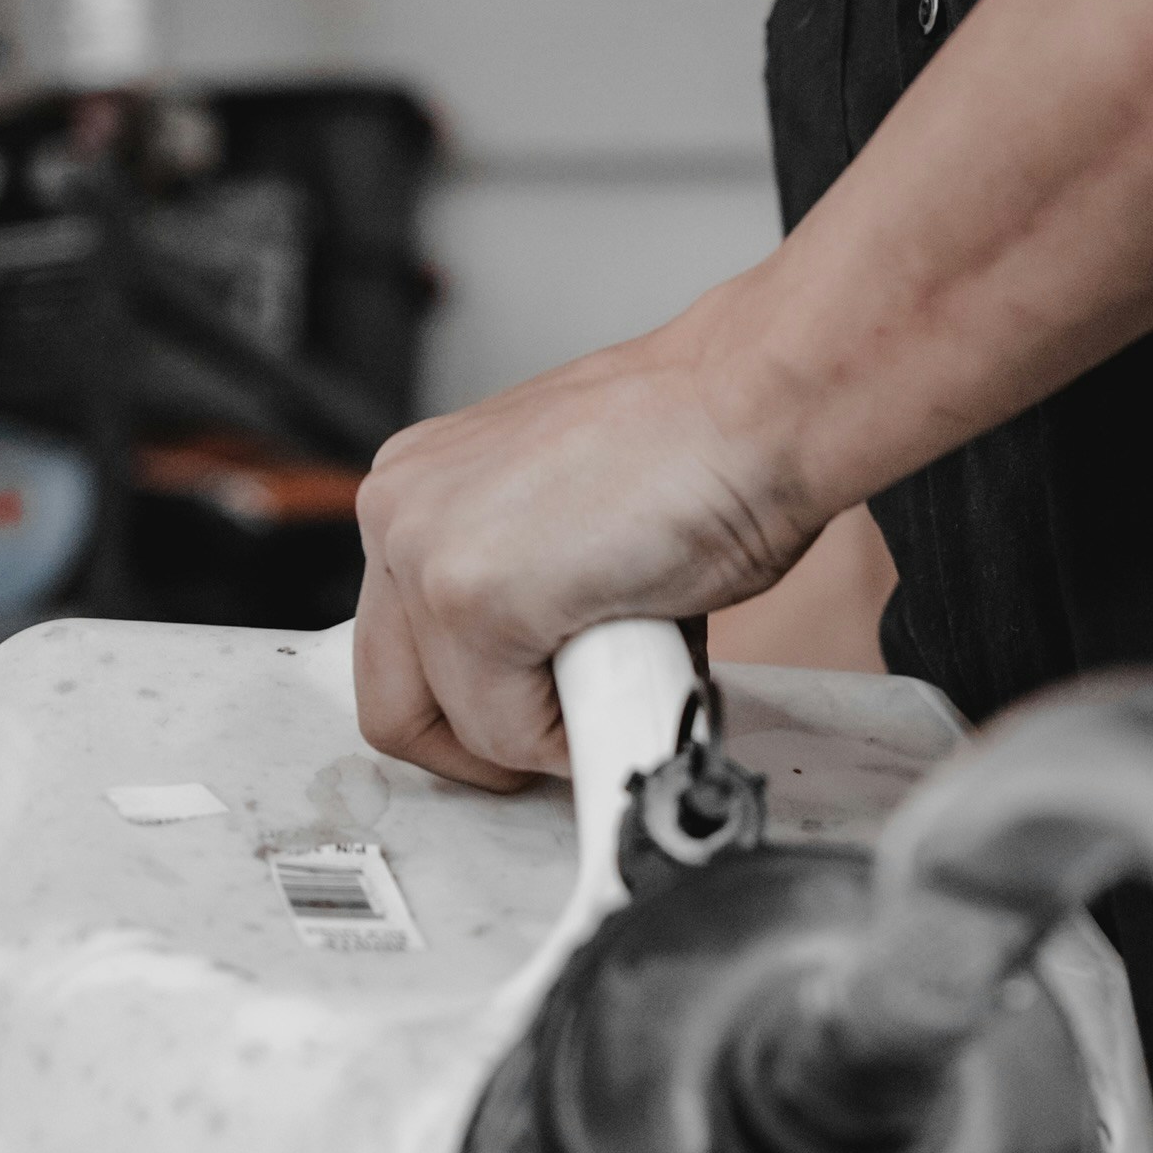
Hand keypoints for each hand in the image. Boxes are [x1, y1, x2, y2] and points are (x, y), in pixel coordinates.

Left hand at [352, 299, 816, 789]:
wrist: (762, 405)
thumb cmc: (704, 448)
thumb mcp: (573, 512)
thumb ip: (530, 584)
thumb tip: (542, 682)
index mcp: (419, 483)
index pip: (397, 644)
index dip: (472, 702)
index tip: (538, 711)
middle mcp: (397, 509)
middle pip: (391, 699)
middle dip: (484, 747)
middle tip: (565, 738)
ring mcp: (423, 554)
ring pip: (451, 722)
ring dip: (541, 735)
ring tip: (622, 682)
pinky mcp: (470, 600)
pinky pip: (507, 732)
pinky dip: (577, 736)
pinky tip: (634, 677)